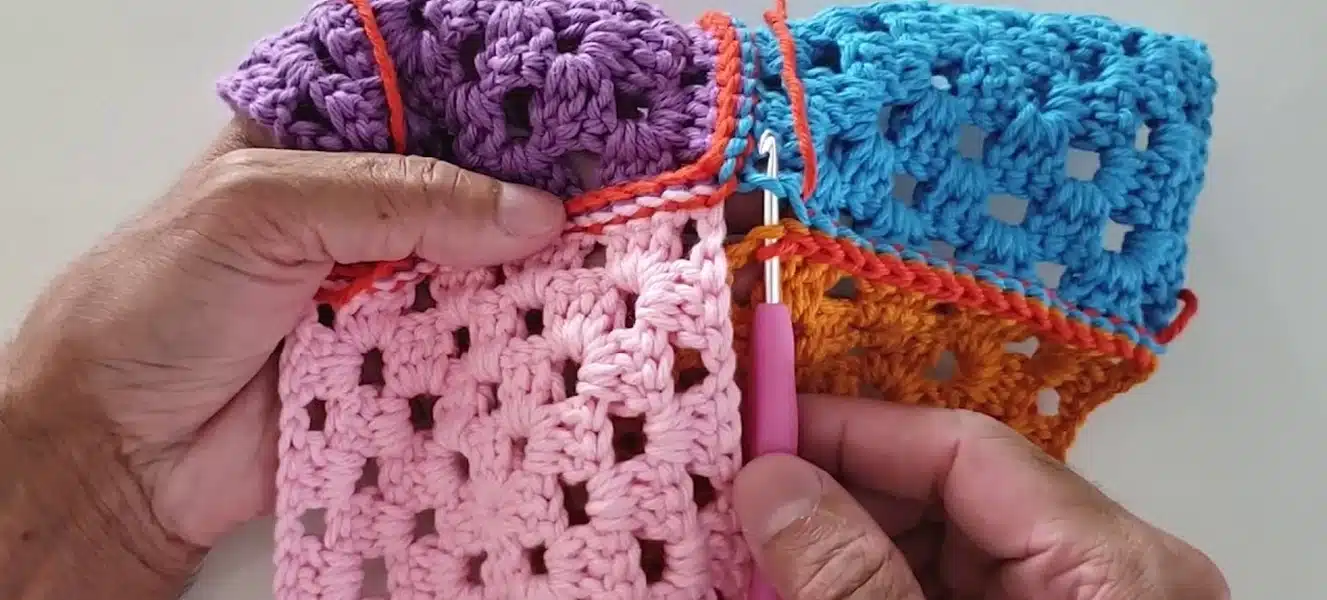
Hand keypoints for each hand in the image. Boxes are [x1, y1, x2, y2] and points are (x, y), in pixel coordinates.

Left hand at [0, 119, 564, 591]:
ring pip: (489, 279)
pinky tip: (575, 336)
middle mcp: (369, 220)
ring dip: (538, 280)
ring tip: (616, 264)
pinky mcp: (407, 374)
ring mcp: (393, 299)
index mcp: (326, 149)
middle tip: (616, 196)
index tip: (577, 115)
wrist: (119, 452)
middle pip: (476, 197)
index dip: (499, 115)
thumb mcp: (268, 207)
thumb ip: (400, 197)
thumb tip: (532, 214)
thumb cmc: (156, 304)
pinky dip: (519, 354)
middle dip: (536, 201)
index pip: (432, 111)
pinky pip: (479, 358)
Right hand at [731, 395, 1229, 599]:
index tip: (755, 432)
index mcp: (1113, 567)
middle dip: (831, 493)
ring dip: (838, 542)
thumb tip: (769, 485)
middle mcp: (1100, 573)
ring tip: (749, 548)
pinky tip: (797, 584)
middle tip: (735, 501)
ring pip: (931, 541)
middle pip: (945, 492)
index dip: (851, 428)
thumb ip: (858, 584)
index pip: (966, 448)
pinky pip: (940, 583)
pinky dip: (866, 583)